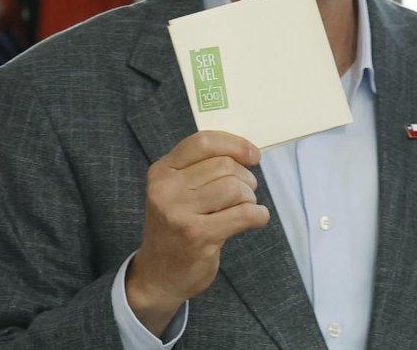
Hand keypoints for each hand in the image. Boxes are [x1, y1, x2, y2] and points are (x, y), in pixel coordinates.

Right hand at [125, 131, 269, 333]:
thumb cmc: (174, 228)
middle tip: (245, 194)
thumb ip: (199, 169)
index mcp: (161, 171)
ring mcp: (180, 212)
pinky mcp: (198, 235)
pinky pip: (243, 214)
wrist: (158, 274)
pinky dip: (258, 215)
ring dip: (250, 198)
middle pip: (224, 165)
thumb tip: (246, 153)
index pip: (202, 142)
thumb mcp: (175, 192)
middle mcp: (166, 188)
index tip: (253, 156)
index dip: (234, 144)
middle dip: (245, 178)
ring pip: (235, 188)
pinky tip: (255, 219)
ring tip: (244, 209)